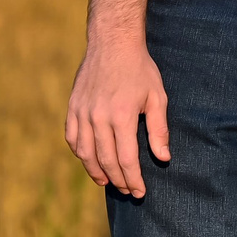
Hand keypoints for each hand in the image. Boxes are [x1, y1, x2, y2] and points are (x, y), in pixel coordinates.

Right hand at [65, 36, 169, 198]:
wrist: (113, 44)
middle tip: (128, 191)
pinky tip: (90, 161)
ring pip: (85, 153)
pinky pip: (72, 138)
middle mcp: (98, 118)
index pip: (126, 159)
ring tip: (109, 182)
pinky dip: (80, 154)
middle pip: (106, 160)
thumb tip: (164, 158)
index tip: (140, 192)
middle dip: (118, 180)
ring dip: (96, 172)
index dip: (133, 179)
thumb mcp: (158, 97)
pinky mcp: (72, 108)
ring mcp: (82, 113)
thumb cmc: (140, 70)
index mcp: (122, 116)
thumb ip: (159, 130)